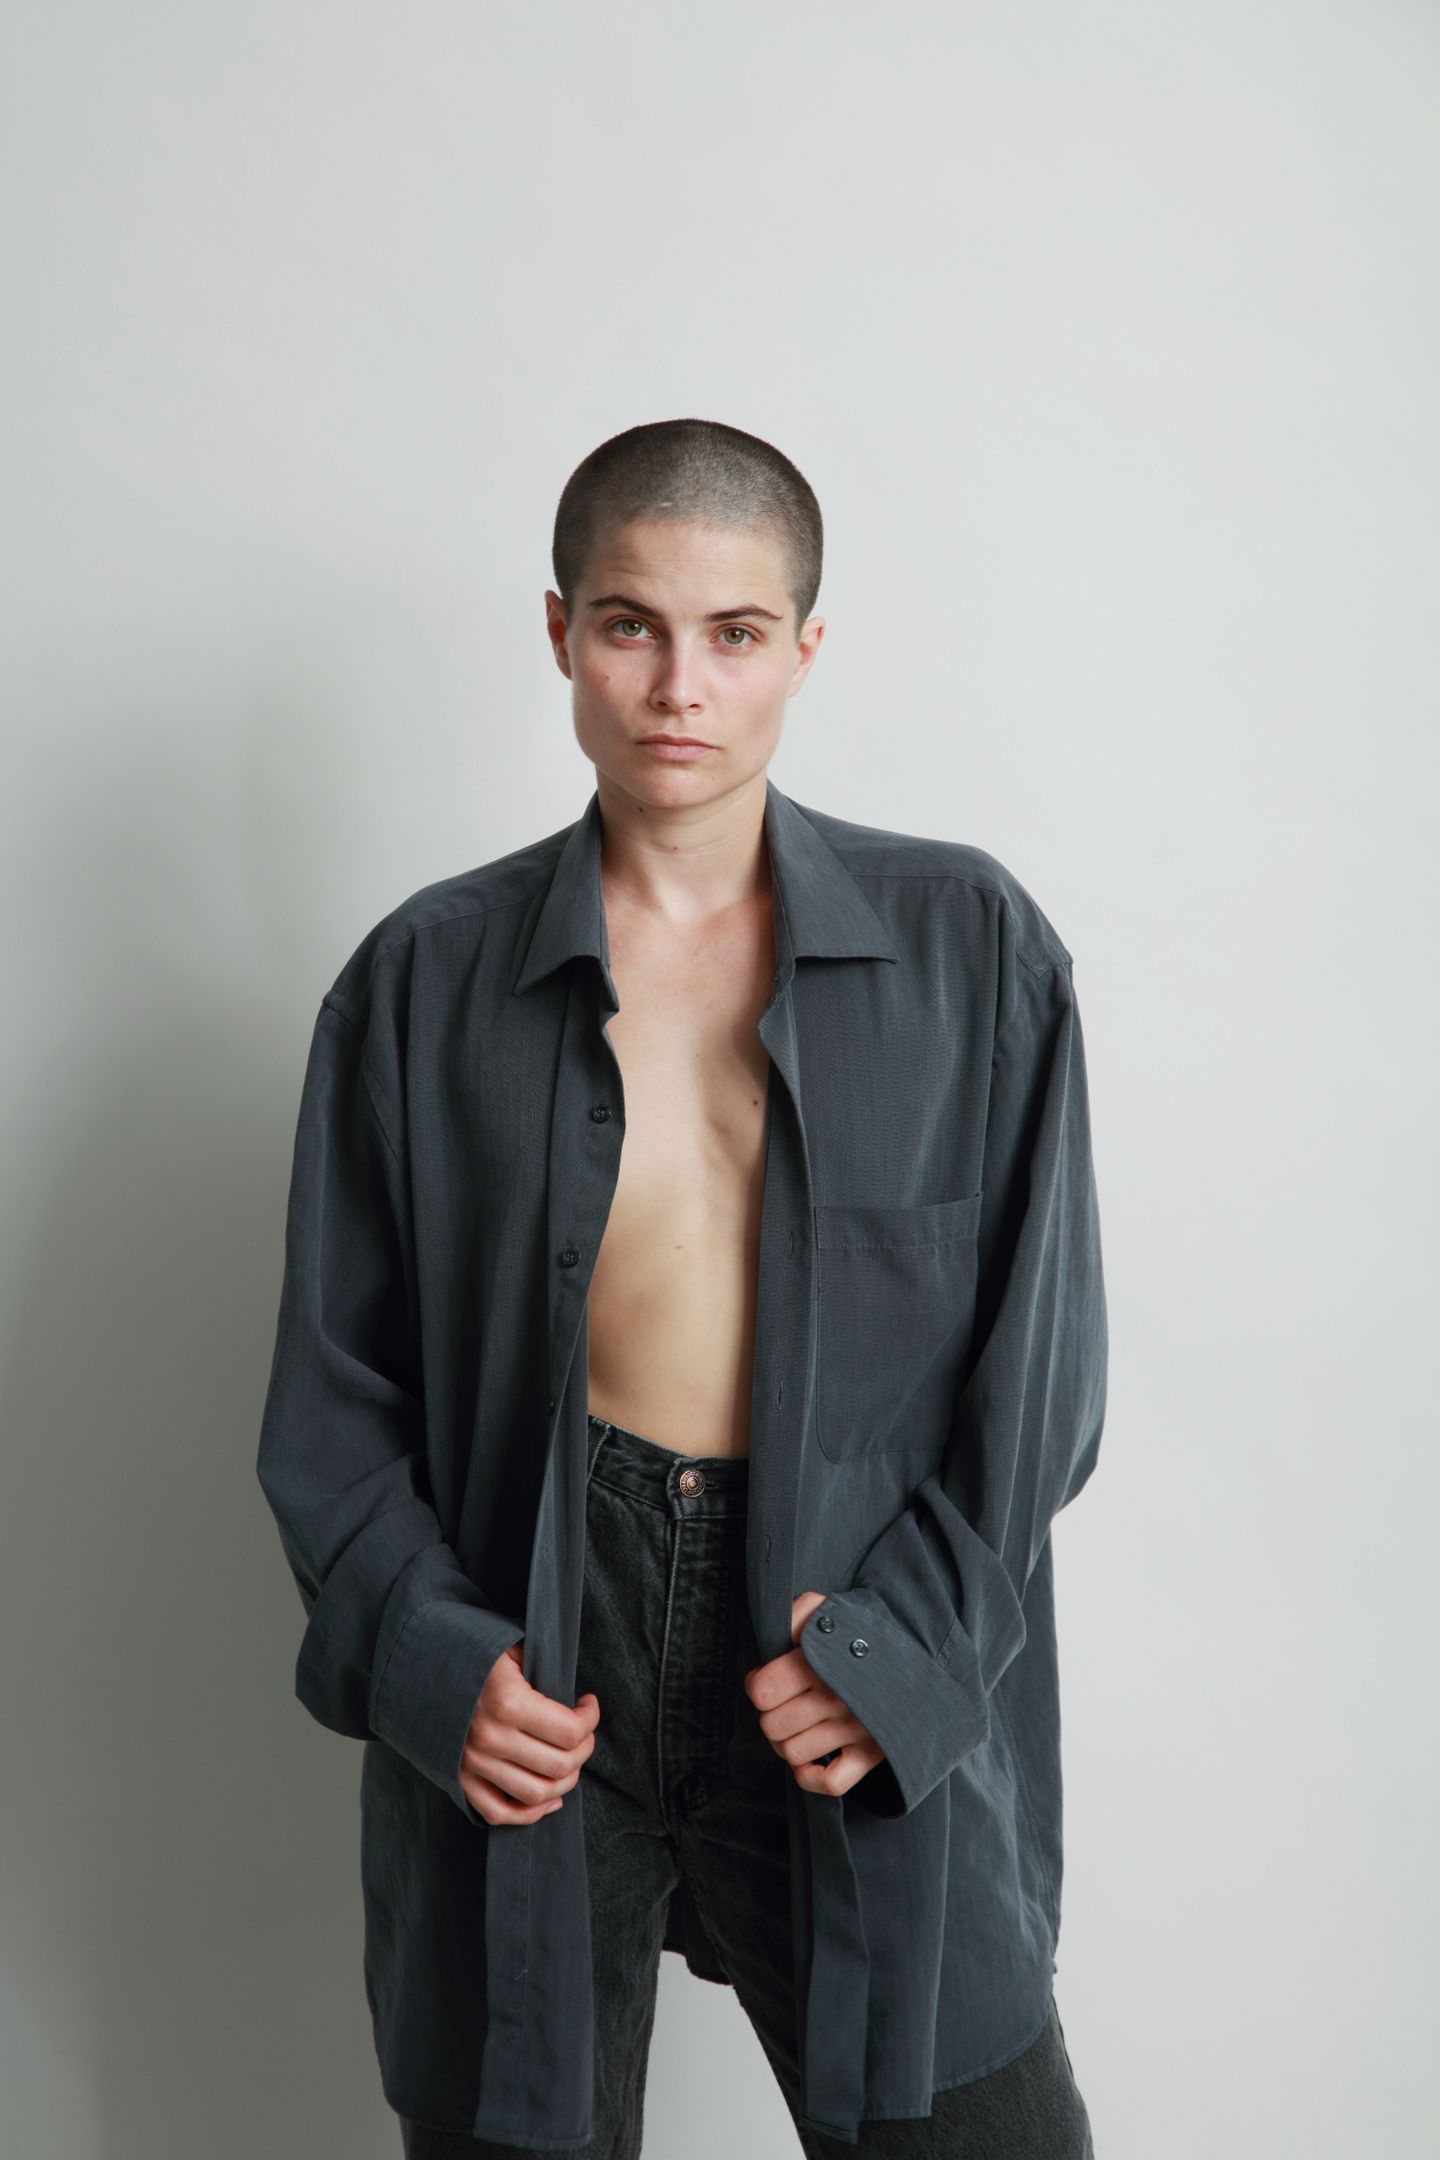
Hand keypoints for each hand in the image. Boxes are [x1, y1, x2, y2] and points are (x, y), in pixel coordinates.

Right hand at [459, 1642, 599, 1824]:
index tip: (588, 1705)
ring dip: (565, 1782)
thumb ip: (543, 1673)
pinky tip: (550, 1798)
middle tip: (583, 1733)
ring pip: (537, 1794)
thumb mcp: (511, 1650)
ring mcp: (473, 1764)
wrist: (421, 1668)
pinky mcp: (460, 1780)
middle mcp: (490, 1739)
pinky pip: (500, 1813)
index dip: (590, 1719)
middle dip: (583, 1750)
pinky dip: (531, 1814)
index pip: (570, 1731)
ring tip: (569, 1761)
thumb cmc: (475, 1655)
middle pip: (560, 1766)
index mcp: (507, 1702)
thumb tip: (575, 1700)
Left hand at [742, 1591, 886, 1797]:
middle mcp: (839, 1698)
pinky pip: (831, 1783)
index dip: (757, 1684)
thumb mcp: (825, 1611)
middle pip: (772, 1726)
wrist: (913, 1654)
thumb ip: (794, 1615)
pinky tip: (813, 1756)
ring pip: (793, 1753)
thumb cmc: (857, 1634)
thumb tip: (774, 1644)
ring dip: (787, 1742)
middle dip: (771, 1714)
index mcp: (823, 1663)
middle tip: (786, 1702)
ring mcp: (857, 1729)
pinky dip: (813, 1776)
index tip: (769, 1678)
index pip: (762, 1691)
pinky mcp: (872, 1753)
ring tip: (800, 1724)